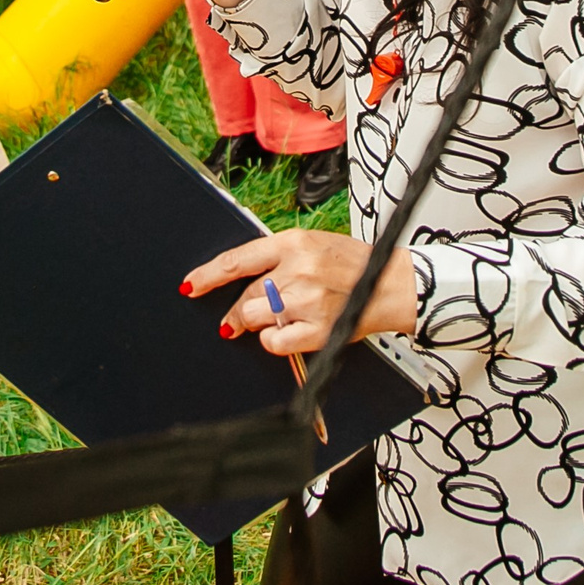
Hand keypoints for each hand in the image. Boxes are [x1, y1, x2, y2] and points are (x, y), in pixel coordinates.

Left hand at [180, 230, 415, 354]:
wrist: (392, 283)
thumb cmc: (353, 263)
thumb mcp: (315, 244)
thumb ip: (279, 257)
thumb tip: (242, 279)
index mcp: (295, 242)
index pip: (239, 260)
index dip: (209, 275)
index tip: (190, 285)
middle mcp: (299, 269)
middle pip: (246, 295)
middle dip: (237, 311)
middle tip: (235, 320)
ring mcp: (308, 301)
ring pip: (257, 317)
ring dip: (258, 322)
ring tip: (278, 319)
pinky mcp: (318, 329)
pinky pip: (274, 342)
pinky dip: (273, 341)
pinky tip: (286, 332)